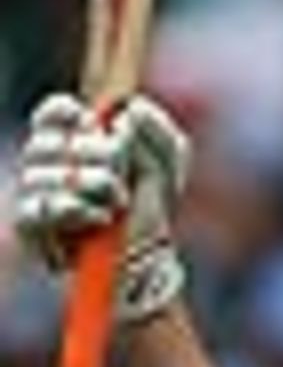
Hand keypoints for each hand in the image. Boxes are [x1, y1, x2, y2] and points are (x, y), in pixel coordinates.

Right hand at [15, 91, 189, 321]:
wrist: (146, 256)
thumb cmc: (150, 206)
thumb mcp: (168, 162)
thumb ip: (156, 128)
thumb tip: (130, 109)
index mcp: (73, 141)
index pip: (50, 114)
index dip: (66, 113)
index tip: (92, 123)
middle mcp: (46, 164)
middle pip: (46, 141)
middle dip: (93, 154)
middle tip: (120, 172)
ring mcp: (35, 194)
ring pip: (40, 174)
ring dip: (90, 185)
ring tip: (118, 202)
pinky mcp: (30, 226)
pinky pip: (38, 209)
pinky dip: (74, 210)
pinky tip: (101, 218)